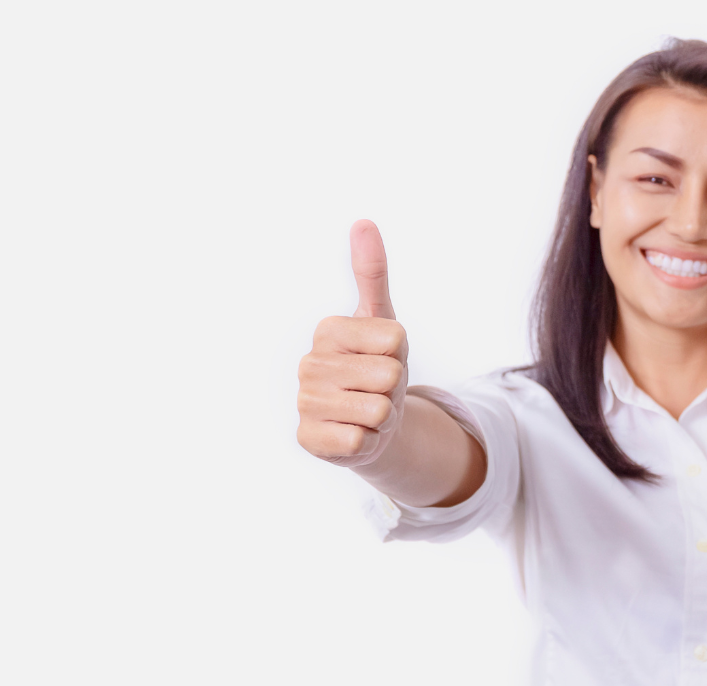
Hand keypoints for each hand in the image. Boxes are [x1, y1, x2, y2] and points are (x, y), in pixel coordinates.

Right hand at [297, 220, 408, 466]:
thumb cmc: (377, 366)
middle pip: (389, 375)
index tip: (382, 358)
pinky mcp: (308, 439)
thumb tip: (363, 222)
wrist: (371, 422)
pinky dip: (368, 442)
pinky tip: (354, 433)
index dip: (401, 354)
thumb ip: (372, 273)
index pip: (395, 339)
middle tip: (376, 389)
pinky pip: (361, 442)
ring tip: (367, 411)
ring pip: (379, 409)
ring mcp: (305, 403)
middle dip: (394, 388)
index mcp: (328, 330)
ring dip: (383, 417)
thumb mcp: (382, 320)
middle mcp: (310, 364)